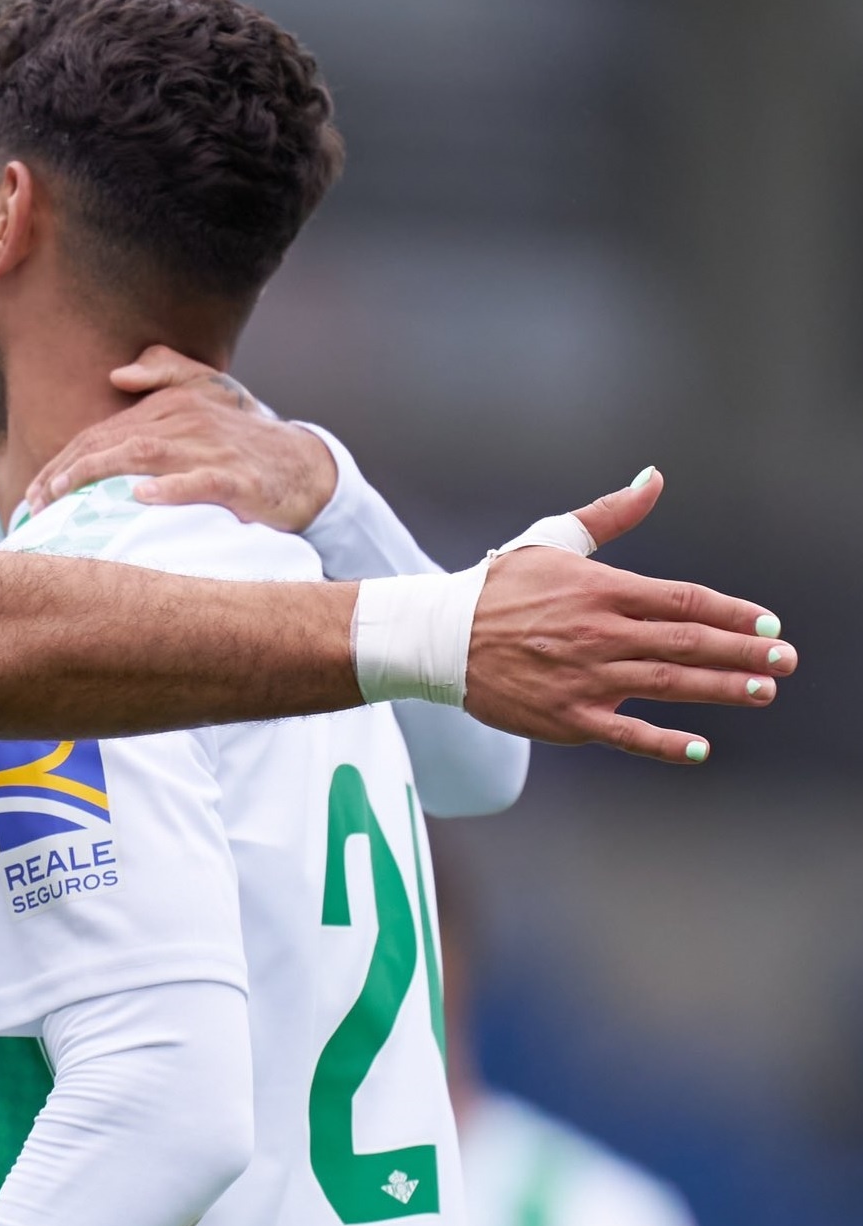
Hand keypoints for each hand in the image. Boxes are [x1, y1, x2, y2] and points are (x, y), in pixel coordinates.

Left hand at [23, 345, 336, 530]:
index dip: (64, 460)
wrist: (307, 468)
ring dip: (98, 475)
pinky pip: (200, 482)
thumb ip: (167, 371)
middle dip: (67, 471)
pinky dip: (171, 488)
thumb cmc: (246, 437)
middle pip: (113, 441)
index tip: (36, 492)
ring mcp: (213, 449)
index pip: (103, 432)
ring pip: (144, 455)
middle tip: (36, 504)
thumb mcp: (208, 394)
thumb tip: (118, 371)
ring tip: (65, 496)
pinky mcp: (239, 480)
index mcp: (172, 404)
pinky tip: (141, 497)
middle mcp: (187, 420)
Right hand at [467, 470, 798, 763]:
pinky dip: (665, 742)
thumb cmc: (499, 588)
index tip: (767, 623)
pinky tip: (700, 746)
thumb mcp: (552, 540)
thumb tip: (653, 478)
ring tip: (763, 691)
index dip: (733, 612)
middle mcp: (600, 633)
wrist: (441, 637)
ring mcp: (585, 677)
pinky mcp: (567, 716)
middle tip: (785, 660)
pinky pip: (626, 732)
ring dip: (723, 688)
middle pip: (688, 642)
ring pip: (669, 682)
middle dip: (744, 651)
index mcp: (601, 590)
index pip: (684, 600)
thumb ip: (610, 514)